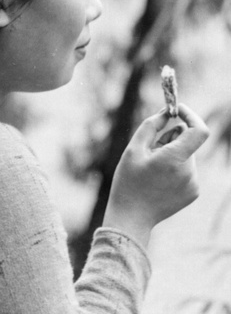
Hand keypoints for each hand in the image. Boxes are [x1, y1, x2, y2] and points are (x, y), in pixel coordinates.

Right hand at [103, 104, 208, 247]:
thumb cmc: (128, 181)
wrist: (132, 217)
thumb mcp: (134, 149)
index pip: (199, 130)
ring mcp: (193, 184)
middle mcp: (190, 172)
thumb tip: (167, 112)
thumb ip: (152, 126)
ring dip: (172, 153)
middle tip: (151, 147)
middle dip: (172, 137)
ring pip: (187, 155)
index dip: (190, 115)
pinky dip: (175, 166)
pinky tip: (158, 179)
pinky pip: (187, 169)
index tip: (177, 110)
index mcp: (175, 159)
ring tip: (151, 167)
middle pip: (188, 142)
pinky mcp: (193, 192)